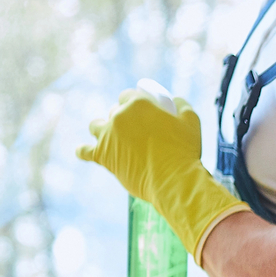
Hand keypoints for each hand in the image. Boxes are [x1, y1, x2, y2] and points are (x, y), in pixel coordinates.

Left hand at [76, 87, 247, 263]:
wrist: (174, 181)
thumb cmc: (184, 151)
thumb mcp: (191, 121)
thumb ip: (182, 104)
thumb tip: (175, 100)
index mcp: (138, 103)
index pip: (128, 95)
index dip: (133, 101)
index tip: (140, 111)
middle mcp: (119, 116)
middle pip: (114, 111)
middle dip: (121, 116)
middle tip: (134, 130)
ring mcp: (108, 137)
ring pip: (95, 126)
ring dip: (102, 129)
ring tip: (111, 137)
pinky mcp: (103, 156)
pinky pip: (84, 151)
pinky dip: (84, 151)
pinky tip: (84, 152)